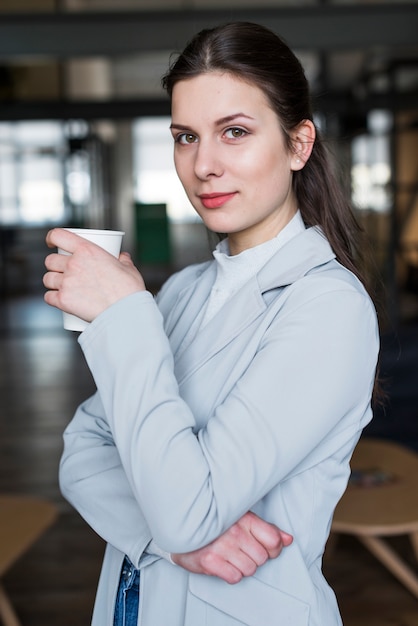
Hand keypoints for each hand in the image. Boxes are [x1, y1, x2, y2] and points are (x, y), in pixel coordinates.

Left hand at [43, 228, 144, 321]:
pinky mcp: (63, 300)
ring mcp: (66, 282)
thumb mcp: (128, 269)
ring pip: (47, 279)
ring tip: (63, 287)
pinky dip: (52, 298)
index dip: (51, 238)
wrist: (125, 312)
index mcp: (87, 250)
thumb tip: (122, 257)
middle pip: (50, 260)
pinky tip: (59, 300)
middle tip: (63, 271)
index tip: (52, 243)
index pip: (58, 235)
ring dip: (53, 282)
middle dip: (54, 265)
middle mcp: (73, 264)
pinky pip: (48, 297)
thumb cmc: (129, 291)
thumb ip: (123, 260)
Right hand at [171, 511, 292, 583]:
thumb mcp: (243, 519)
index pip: (274, 540)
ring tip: (230, 556)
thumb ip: (267, 530)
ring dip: (242, 567)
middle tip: (241, 551)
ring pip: (250, 569)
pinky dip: (230, 574)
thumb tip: (288, 539)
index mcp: (244, 518)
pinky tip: (223, 563)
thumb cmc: (216, 523)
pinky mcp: (210, 561)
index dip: (273, 548)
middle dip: (254, 558)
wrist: (183, 528)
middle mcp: (234, 531)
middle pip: (262, 558)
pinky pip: (234, 577)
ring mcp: (222, 546)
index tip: (264, 547)